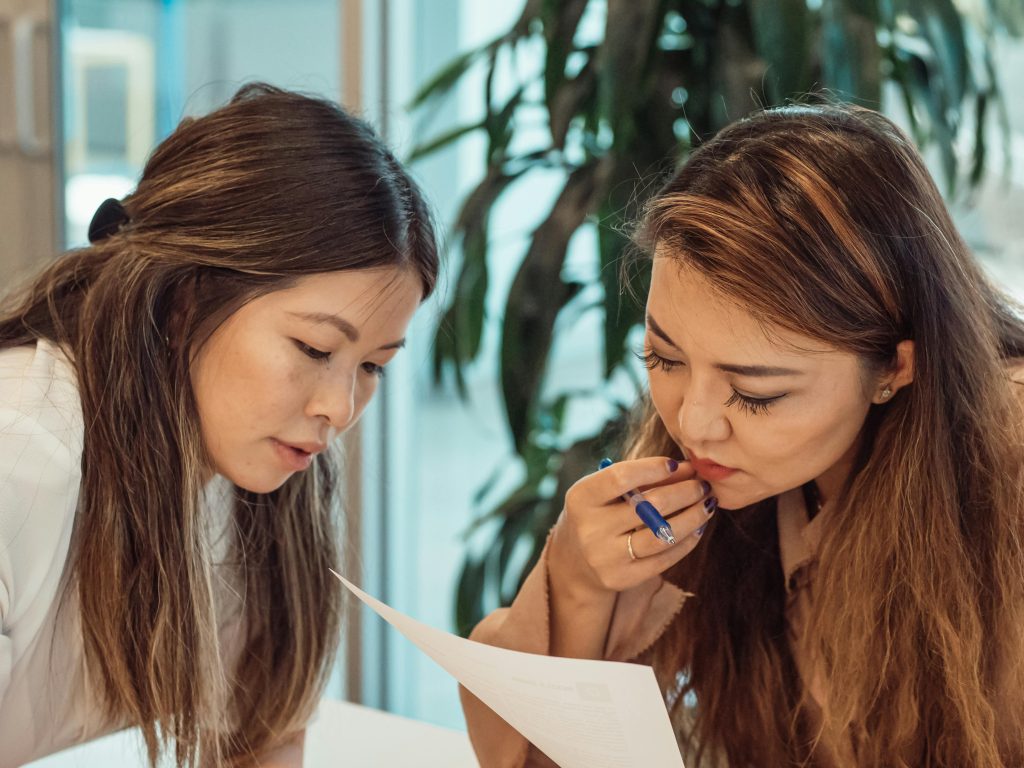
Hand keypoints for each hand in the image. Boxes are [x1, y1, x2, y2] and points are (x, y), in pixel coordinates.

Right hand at [548, 457, 714, 602]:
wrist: (574, 560)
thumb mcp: (604, 491)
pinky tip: (697, 527)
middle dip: (685, 491)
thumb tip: (686, 469)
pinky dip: (686, 541)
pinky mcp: (621, 578)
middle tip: (703, 484)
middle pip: (649, 506)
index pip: (621, 478)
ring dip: (692, 517)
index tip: (678, 464)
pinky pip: (664, 559)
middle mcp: (589, 529)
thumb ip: (637, 478)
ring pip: (662, 535)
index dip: (653, 468)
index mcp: (581, 498)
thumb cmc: (597, 512)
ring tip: (707, 504)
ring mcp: (605, 558)